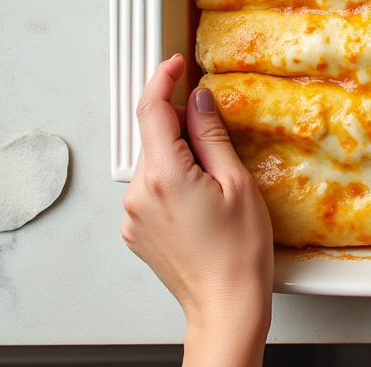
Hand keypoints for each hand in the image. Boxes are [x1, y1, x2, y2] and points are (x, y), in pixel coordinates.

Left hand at [121, 55, 273, 366]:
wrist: (225, 305)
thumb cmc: (238, 252)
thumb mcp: (236, 181)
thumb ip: (211, 134)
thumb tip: (198, 100)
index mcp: (163, 176)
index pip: (151, 110)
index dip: (163, 80)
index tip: (175, 64)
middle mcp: (138, 194)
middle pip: (153, 135)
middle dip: (181, 125)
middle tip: (216, 139)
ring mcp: (133, 214)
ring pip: (153, 161)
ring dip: (177, 154)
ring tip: (213, 181)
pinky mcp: (135, 229)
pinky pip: (150, 187)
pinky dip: (171, 178)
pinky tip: (200, 198)